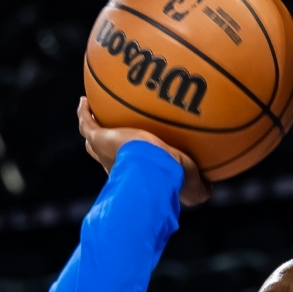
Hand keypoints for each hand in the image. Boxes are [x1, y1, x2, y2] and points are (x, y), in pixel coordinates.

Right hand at [77, 97, 210, 206]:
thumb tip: (208, 192)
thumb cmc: (172, 180)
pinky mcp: (99, 138)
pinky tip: (85, 100)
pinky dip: (84, 112)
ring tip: (93, 113)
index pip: (131, 170)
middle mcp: (116, 166)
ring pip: (93, 138)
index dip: (132, 165)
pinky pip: (86, 122)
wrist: (152, 171)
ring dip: (92, 128)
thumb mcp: (192, 187)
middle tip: (110, 133)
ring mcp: (105, 152)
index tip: (136, 158)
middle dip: (107, 147)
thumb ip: (200, 189)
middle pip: (105, 156)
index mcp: (135, 177)